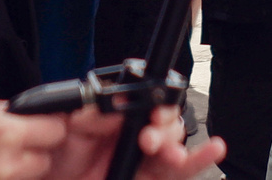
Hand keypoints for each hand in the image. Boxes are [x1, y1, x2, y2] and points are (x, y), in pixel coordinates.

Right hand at [0, 100, 66, 179]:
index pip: (54, 130)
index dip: (51, 124)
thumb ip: (12, 113)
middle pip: (47, 157)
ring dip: (27, 165)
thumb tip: (39, 113)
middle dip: (39, 147)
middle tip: (21, 140)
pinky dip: (12, 176)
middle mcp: (6, 162)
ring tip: (3, 155)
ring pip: (35, 175)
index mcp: (4, 132)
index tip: (45, 122)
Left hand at [47, 103, 225, 179]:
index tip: (151, 107)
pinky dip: (199, 160)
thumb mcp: (69, 129)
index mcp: (118, 117)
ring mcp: (147, 159)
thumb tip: (117, 101)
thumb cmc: (58, 159)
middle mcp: (136, 135)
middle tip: (149, 137)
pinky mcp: (152, 178)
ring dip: (176, 144)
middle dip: (164, 125)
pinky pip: (180, 171)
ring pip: (176, 145)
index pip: (146, 100)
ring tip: (168, 152)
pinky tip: (213, 150)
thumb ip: (91, 114)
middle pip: (166, 121)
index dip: (155, 99)